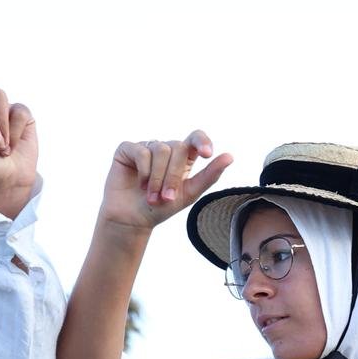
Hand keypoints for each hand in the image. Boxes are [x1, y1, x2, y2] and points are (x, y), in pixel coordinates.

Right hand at [98, 132, 232, 232]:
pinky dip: (143, 170)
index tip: (207, 154)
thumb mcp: (189, 194)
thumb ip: (209, 176)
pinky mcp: (127, 149)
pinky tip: (140, 184)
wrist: (132, 220)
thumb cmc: (161, 208)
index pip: (195, 138)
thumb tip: (230, 156)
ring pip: (160, 149)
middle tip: (167, 198)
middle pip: (177, 148)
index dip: (202, 141)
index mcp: (183, 157)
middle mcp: (165, 148)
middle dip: (173, 176)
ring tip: (152, 197)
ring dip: (157, 178)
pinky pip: (141, 151)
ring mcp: (146, 147)